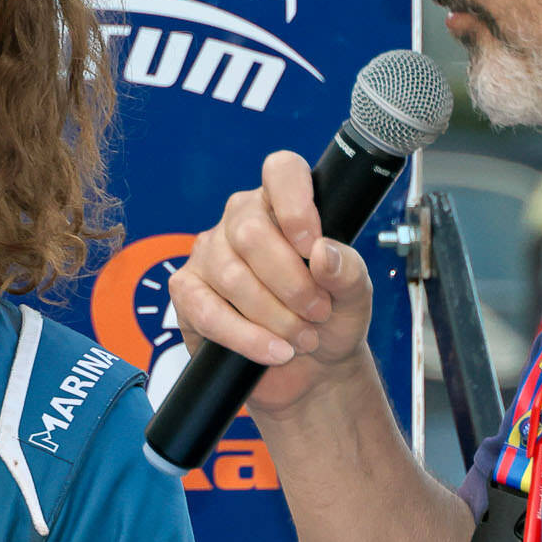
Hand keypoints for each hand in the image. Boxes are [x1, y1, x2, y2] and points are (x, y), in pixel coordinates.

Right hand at [168, 152, 376, 416]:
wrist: (310, 369)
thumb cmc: (329, 319)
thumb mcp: (354, 296)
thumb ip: (346, 270)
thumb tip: (322, 252)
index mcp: (282, 206)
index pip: (281, 171)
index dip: (295, 202)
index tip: (311, 245)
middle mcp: (240, 221)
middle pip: (252, 233)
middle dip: (292, 282)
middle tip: (317, 311)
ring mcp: (209, 254)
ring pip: (232, 277)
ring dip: (274, 316)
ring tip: (303, 338)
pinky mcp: (188, 292)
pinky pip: (208, 312)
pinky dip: (246, 337)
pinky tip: (273, 350)